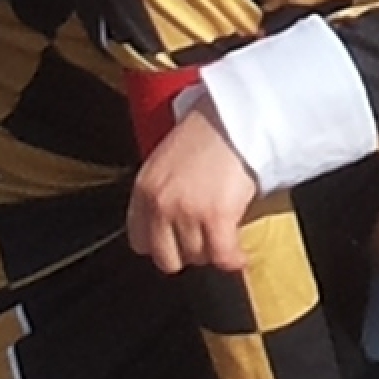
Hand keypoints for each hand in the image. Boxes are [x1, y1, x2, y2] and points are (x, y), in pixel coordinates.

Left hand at [127, 97, 256, 273]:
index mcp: (144, 189)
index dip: (162, 245)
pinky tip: (239, 255)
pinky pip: (222, 256)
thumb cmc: (207, 133)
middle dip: (187, 254)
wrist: (234, 118)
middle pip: (166, 258)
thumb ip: (162, 192)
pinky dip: (233, 260)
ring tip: (225, 238)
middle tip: (205, 243)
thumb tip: (171, 224)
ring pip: (197, 257)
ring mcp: (186, 212)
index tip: (177, 243)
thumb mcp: (167, 161)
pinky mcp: (216, 217)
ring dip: (213, 252)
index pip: (139, 242)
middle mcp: (159, 204)